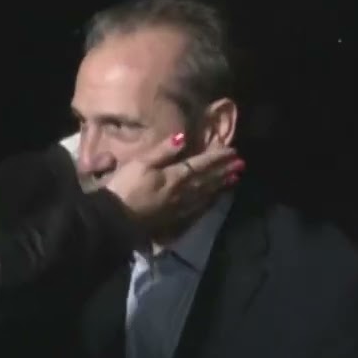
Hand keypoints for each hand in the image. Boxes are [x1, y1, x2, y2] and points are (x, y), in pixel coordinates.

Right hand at [105, 132, 242, 230]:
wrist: (115, 220)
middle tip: (241, 165)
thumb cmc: (124, 187)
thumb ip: (163, 151)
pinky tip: (213, 201)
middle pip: (207, 179)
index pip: (201, 164)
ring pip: (205, 194)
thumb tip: (183, 137)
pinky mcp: (173, 220)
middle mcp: (183, 192)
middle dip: (224, 170)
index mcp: (175, 176)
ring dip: (220, 186)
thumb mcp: (140, 163)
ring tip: (234, 179)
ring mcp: (179, 208)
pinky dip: (209, 203)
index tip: (233, 151)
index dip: (217, 157)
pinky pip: (198, 209)